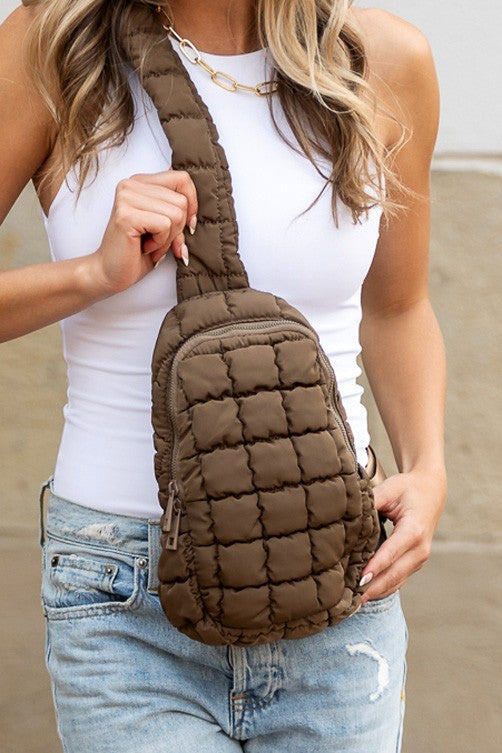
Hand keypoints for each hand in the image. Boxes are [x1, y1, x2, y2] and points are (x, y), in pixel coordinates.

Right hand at [88, 169, 197, 295]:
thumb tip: (189, 190)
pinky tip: (145, 247)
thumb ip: (176, 208)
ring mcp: (126, 197)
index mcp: (140, 182)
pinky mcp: (126, 215)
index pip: (182, 179)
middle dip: (178, 229)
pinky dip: (160, 243)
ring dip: (168, 238)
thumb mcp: (165, 225)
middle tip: (159, 241)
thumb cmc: (137, 252)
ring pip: (176, 214)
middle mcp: (131, 185)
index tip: (186, 225)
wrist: (111, 273)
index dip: (192, 204)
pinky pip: (165, 225)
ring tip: (150, 244)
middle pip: (182, 201)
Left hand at [359, 469, 446, 603]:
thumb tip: (349, 518)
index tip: (359, 580)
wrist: (430, 492)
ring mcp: (420, 559)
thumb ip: (370, 503)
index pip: (391, 553)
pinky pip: (398, 580)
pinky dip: (382, 588)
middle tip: (349, 600)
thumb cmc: (407, 489)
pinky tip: (364, 593)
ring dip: (375, 592)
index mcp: (414, 530)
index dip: (374, 568)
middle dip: (372, 588)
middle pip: (394, 574)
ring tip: (352, 602)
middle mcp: (420, 549)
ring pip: (396, 582)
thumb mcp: (389, 489)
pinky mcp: (415, 563)